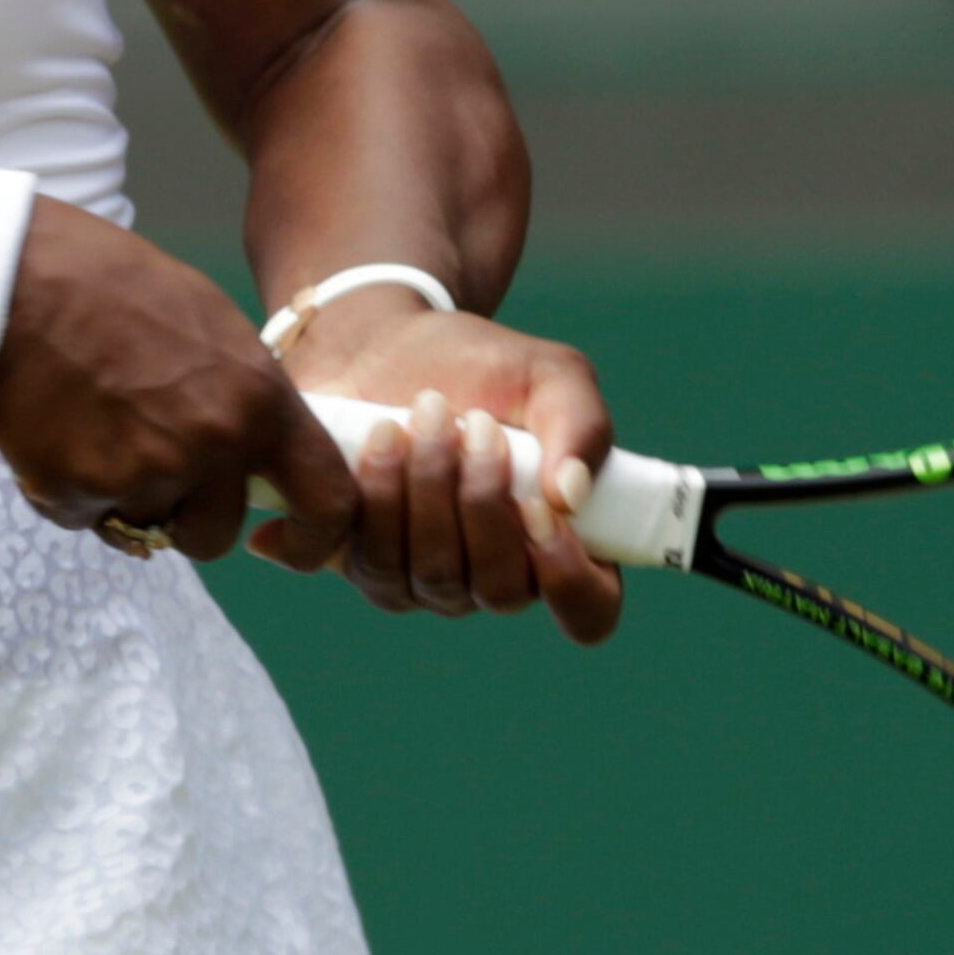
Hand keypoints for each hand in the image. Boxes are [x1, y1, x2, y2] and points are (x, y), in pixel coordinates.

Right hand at [0, 200, 357, 568]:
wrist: (22, 279)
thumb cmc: (120, 288)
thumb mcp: (217, 329)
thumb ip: (247, 400)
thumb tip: (258, 456)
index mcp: (259, 402)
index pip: (327, 501)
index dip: (315, 539)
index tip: (282, 543)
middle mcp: (211, 447)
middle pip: (216, 536)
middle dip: (188, 517)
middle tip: (153, 464)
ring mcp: (143, 475)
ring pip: (147, 527)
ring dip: (126, 497)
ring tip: (99, 428)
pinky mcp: (76, 492)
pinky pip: (87, 518)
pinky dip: (73, 489)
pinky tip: (60, 429)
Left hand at [261, 289, 623, 644]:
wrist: (385, 343)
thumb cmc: (482, 366)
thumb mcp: (550, 375)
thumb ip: (581, 424)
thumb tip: (569, 497)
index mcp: (559, 544)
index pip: (588, 612)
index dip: (568, 577)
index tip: (538, 506)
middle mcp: (494, 577)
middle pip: (500, 590)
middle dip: (483, 503)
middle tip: (475, 423)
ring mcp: (427, 581)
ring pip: (433, 575)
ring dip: (430, 487)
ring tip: (426, 412)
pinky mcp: (365, 564)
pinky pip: (371, 560)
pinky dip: (378, 494)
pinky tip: (380, 436)